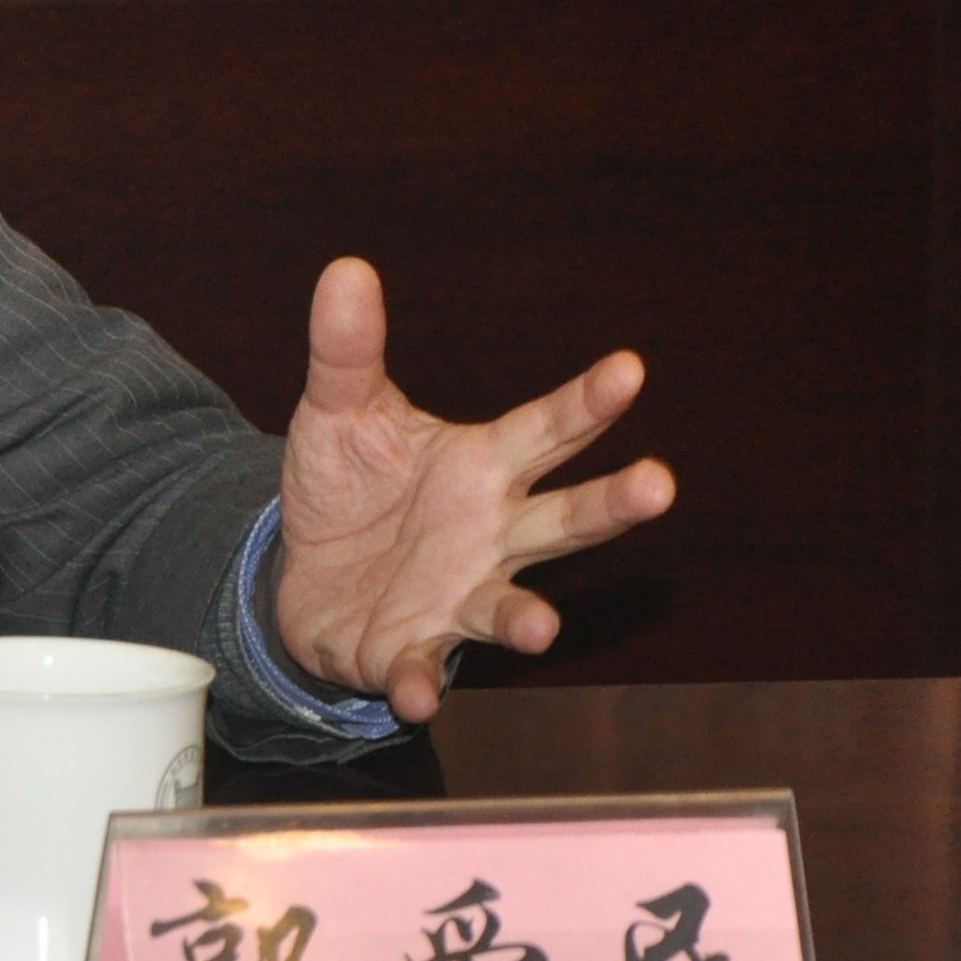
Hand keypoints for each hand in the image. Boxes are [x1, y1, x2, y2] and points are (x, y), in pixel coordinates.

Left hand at [271, 258, 672, 722]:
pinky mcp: (409, 647)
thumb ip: (348, 349)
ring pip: (509, 604)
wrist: (301, 571)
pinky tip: (418, 692)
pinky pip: (421, 667)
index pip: (548, 428)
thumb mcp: (338, 409)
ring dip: (525, 618)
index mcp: (484, 466)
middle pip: (565, 519)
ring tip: (540, 627)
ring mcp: (458, 595)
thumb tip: (346, 268)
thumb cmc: (348, 486)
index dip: (589, 401)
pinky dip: (421, 681)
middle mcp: (491, 533)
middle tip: (660, 484)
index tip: (630, 368)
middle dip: (611, 505)